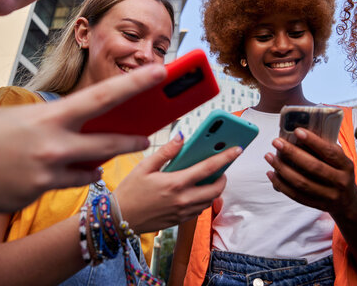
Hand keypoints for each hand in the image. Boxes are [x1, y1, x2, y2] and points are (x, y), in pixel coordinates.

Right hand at [0, 64, 166, 211]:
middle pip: (110, 144)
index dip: (136, 83)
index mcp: (49, 118)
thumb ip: (50, 120)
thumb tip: (74, 123)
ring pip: (90, 170)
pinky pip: (65, 185)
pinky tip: (56, 171)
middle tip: (145, 138)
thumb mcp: (12, 117)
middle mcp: (54, 147)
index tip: (161, 73)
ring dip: (95, 163)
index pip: (104, 96)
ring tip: (95, 158)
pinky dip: (68, 177)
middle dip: (132, 142)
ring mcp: (47, 175)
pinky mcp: (36, 195)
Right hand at [114, 135, 241, 233]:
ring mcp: (182, 212)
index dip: (225, 157)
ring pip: (209, 201)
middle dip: (224, 177)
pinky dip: (203, 199)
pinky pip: (199, 209)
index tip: (237, 149)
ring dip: (214, 189)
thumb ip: (166, 152)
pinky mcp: (179, 220)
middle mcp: (182, 200)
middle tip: (221, 168)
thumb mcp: (144, 166)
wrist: (120, 219)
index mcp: (175, 183)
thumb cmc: (130, 191)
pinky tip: (195, 190)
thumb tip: (181, 137)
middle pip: (216, 189)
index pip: (208, 168)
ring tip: (209, 177)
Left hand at [264, 127, 356, 216]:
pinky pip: (296, 195)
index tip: (297, 131)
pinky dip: (281, 184)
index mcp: (346, 166)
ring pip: (302, 183)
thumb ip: (324, 149)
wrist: (348, 202)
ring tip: (270, 157)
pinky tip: (272, 173)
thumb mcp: (340, 160)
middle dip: (292, 153)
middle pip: (313, 167)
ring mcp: (328, 195)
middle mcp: (339, 181)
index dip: (313, 141)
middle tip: (277, 142)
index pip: (329, 152)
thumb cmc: (339, 173)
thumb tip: (298, 134)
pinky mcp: (316, 205)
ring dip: (282, 169)